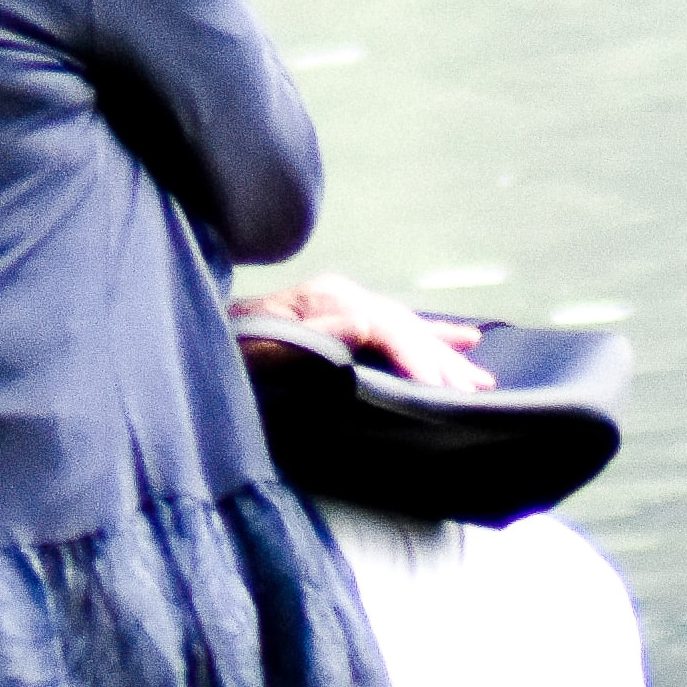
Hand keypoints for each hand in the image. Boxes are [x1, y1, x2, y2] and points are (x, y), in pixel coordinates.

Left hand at [232, 272, 493, 393]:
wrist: (206, 336)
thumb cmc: (232, 348)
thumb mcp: (266, 346)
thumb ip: (315, 335)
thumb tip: (363, 324)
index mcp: (328, 299)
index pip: (387, 326)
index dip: (416, 355)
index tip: (438, 387)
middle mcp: (342, 296)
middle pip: (406, 326)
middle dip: (441, 360)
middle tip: (474, 391)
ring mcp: (345, 304)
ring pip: (409, 328)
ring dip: (445, 354)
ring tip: (480, 378)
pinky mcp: (344, 317)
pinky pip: (397, 327)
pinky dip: (431, 337)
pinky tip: (465, 340)